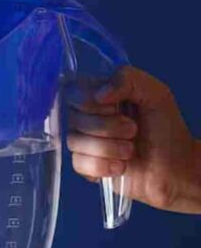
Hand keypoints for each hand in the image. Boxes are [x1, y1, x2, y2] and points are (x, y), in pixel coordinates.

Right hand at [65, 66, 200, 212]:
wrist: (176, 167)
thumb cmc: (166, 129)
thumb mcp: (155, 93)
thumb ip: (128, 79)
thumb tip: (99, 95)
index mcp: (99, 96)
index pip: (72, 91)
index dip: (90, 101)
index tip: (116, 107)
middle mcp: (87, 118)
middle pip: (72, 118)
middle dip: (107, 127)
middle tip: (132, 130)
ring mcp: (84, 143)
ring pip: (74, 142)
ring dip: (109, 148)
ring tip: (130, 151)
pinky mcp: (85, 167)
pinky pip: (79, 163)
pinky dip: (103, 166)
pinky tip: (121, 166)